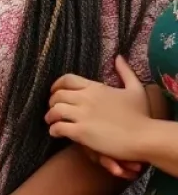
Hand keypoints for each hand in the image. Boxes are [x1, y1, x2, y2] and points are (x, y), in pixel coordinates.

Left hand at [46, 56, 153, 171]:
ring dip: (50, 116)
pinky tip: (56, 133)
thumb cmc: (142, 115)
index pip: (67, 79)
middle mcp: (85, 98)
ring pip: (54, 110)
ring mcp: (82, 115)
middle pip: (57, 95)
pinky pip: (58, 128)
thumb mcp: (136, 89)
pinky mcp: (81, 132)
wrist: (145, 137)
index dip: (57, 85)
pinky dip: (54, 130)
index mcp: (95, 88)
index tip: (54, 92)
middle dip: (52, 102)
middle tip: (53, 110)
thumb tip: (118, 57)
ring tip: (52, 122)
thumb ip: (125, 72)